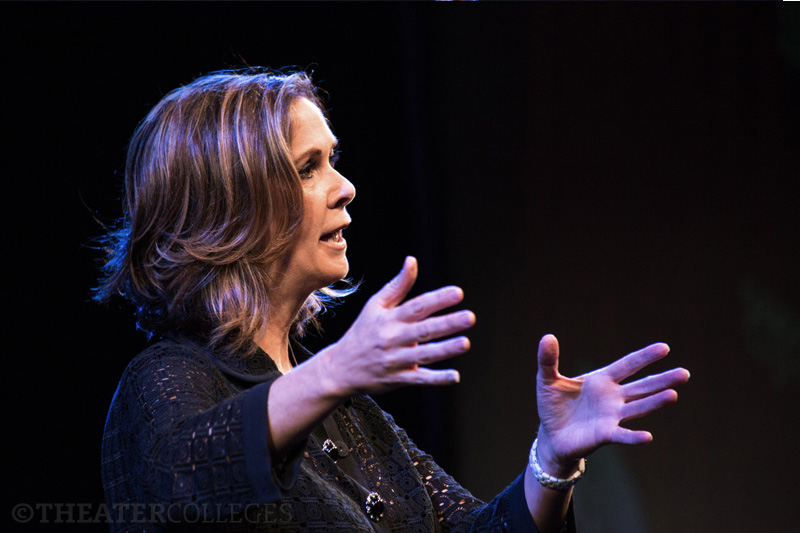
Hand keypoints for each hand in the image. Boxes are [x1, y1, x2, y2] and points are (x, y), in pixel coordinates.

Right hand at [318, 256, 474, 397]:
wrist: (340, 368)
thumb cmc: (363, 332)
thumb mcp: (375, 306)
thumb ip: (398, 285)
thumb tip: (412, 260)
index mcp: (389, 318)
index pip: (417, 306)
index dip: (437, 299)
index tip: (458, 293)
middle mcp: (393, 338)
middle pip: (424, 330)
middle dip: (447, 324)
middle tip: (470, 317)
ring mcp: (396, 360)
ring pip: (424, 355)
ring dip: (445, 350)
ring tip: (465, 343)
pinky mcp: (398, 379)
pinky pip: (420, 379)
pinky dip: (437, 379)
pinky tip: (455, 376)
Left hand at [535, 334, 689, 475]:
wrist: (551, 435)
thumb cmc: (553, 405)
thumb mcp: (547, 379)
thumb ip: (548, 360)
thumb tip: (547, 336)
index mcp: (602, 379)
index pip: (627, 365)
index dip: (645, 357)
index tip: (665, 348)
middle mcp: (613, 397)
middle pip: (642, 386)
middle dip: (662, 380)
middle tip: (685, 374)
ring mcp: (612, 416)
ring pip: (638, 407)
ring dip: (655, 402)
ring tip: (673, 395)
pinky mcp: (605, 434)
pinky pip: (622, 435)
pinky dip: (634, 437)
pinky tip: (648, 437)